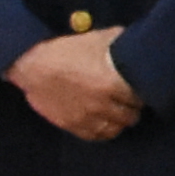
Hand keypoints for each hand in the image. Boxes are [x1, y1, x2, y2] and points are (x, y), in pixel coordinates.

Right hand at [8, 29, 144, 142]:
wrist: (32, 66)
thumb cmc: (66, 50)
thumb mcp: (96, 40)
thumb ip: (118, 42)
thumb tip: (135, 40)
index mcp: (112, 84)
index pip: (139, 98)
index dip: (142, 94)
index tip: (142, 90)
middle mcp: (102, 105)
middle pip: (130, 117)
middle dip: (133, 109)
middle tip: (132, 103)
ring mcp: (86, 117)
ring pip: (114, 129)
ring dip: (120, 122)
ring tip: (120, 114)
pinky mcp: (71, 125)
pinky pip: (95, 136)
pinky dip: (103, 131)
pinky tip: (105, 123)